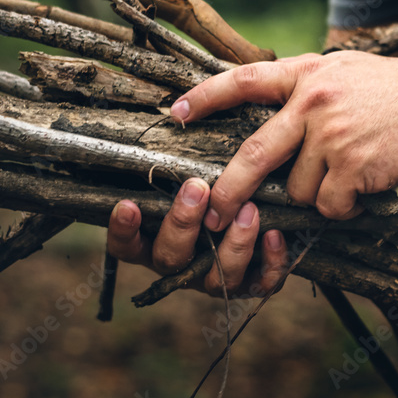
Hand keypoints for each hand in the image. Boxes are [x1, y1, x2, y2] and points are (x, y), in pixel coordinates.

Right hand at [105, 178, 288, 296]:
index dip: (122, 231)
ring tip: (250, 210)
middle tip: (197, 189)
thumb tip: (173, 113)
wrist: (275, 209)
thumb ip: (179, 162)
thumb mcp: (196, 171)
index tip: (126, 204)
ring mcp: (215, 277)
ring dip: (233, 243)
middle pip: (169, 257)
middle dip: (182, 223)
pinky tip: (274, 234)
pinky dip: (269, 261)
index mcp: (156, 240)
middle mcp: (182, 264)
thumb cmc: (220, 182)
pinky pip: (260, 283)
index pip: (126, 245)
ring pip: (216, 277)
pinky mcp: (252, 283)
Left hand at [170, 51, 397, 228]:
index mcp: (308, 74)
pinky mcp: (352, 165)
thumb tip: (274, 116)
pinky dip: (345, 207)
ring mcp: (331, 133)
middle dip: (230, 190)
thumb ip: (309, 88)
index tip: (175, 113)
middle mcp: (313, 101)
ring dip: (321, 194)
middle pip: (254, 153)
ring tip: (353, 175)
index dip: (206, 97)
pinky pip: (330, 205)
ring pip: (299, 189)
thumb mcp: (349, 72)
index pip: (244, 81)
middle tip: (214, 215)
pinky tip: (367, 188)